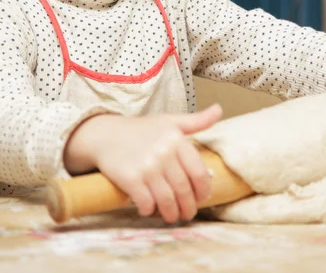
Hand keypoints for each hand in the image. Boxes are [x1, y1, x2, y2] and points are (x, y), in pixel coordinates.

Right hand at [64, 104, 222, 222]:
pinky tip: (149, 209)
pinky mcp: (130, 179)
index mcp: (176, 140)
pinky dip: (149, 210)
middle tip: (187, 213)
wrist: (106, 134)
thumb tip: (219, 110)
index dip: (203, 190)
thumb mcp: (170, 121)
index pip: (199, 173)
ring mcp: (147, 167)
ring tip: (172, 216)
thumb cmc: (141, 129)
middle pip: (184, 190)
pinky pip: (146, 203)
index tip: (201, 197)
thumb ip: (197, 120)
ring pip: (167, 200)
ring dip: (171, 213)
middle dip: (188, 207)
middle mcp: (164, 153)